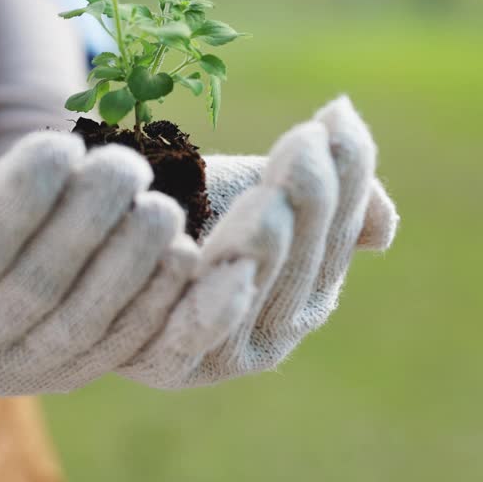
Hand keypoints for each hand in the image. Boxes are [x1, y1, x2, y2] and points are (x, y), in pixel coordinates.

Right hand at [0, 132, 247, 395]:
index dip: (20, 201)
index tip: (62, 143)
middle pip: (35, 290)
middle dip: (88, 223)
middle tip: (127, 164)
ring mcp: (18, 372)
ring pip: (81, 324)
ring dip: (132, 266)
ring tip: (162, 207)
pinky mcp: (67, 375)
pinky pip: (117, 346)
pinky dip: (156, 305)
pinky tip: (185, 257)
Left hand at [114, 96, 397, 388]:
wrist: (100, 230)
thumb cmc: (190, 205)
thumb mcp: (262, 188)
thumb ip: (328, 195)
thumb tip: (382, 223)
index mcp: (308, 291)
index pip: (338, 234)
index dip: (345, 178)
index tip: (332, 119)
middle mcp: (274, 332)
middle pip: (302, 263)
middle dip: (309, 201)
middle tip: (302, 142)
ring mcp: (220, 354)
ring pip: (252, 292)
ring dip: (266, 241)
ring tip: (270, 191)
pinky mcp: (163, 362)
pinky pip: (191, 334)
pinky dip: (211, 301)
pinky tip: (219, 258)